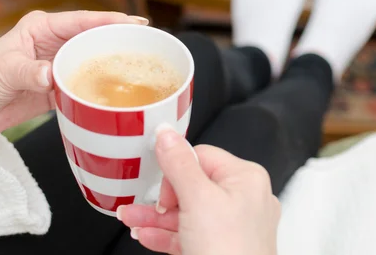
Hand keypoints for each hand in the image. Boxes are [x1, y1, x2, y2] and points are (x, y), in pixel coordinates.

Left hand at [0, 10, 147, 139]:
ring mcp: (54, 68)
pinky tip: (115, 93)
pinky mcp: (54, 90)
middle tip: (146, 44)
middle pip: (91, 40)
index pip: (81, 21)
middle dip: (117, 40)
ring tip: (139, 68)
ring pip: (89, 63)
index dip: (108, 21)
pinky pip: (81, 87)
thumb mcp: (3, 70)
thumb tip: (52, 76)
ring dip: (110, 66)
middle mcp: (51, 45)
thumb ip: (29, 71)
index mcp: (40, 29)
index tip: (134, 23)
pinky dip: (96, 90)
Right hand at [117, 127, 279, 254]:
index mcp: (245, 178)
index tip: (160, 188)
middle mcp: (245, 199)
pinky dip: (168, 234)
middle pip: (191, 186)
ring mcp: (235, 226)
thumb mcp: (197, 200)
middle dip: (159, 199)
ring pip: (188, 212)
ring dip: (156, 218)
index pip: (201, 157)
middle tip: (138, 206)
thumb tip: (166, 133)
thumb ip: (178, 164)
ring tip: (130, 221)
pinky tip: (146, 236)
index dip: (176, 172)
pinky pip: (192, 233)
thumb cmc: (229, 251)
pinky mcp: (224, 247)